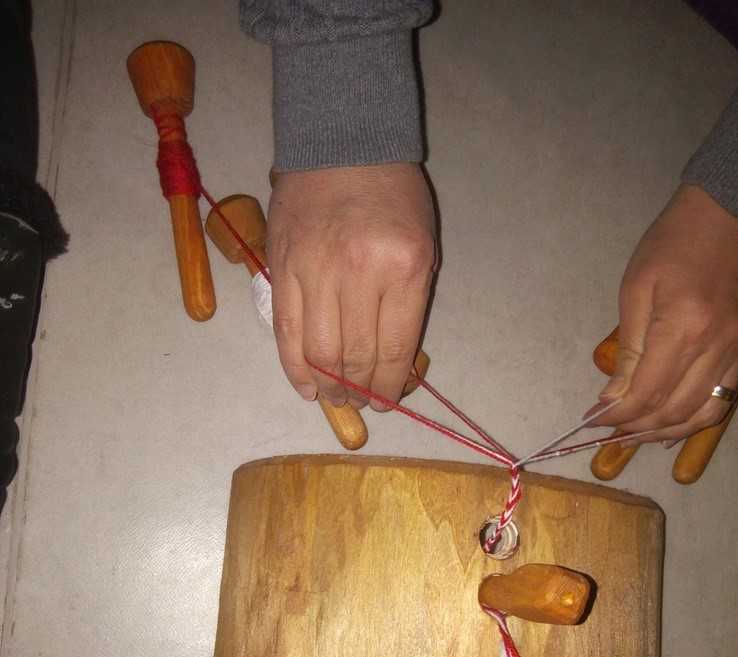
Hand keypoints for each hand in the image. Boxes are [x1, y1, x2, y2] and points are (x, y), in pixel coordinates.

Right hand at [267, 163, 436, 409]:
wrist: (342, 140)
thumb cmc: (392, 196)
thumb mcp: (423, 245)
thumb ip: (409, 305)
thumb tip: (392, 367)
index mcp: (402, 268)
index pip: (394, 348)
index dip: (389, 386)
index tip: (387, 400)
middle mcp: (358, 272)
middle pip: (355, 356)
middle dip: (360, 390)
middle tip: (361, 401)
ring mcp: (314, 270)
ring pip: (318, 352)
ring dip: (329, 386)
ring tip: (336, 396)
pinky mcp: (280, 268)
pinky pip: (285, 332)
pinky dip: (295, 368)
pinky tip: (307, 387)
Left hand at [588, 184, 737, 443]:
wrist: (732, 213)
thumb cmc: (674, 242)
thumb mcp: (637, 289)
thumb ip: (628, 350)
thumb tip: (613, 398)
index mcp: (683, 328)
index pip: (647, 394)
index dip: (617, 416)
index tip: (593, 420)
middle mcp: (716, 348)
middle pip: (672, 410)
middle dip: (636, 428)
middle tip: (608, 431)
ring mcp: (736, 352)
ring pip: (701, 414)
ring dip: (665, 431)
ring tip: (636, 434)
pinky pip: (723, 400)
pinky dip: (695, 419)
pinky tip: (672, 424)